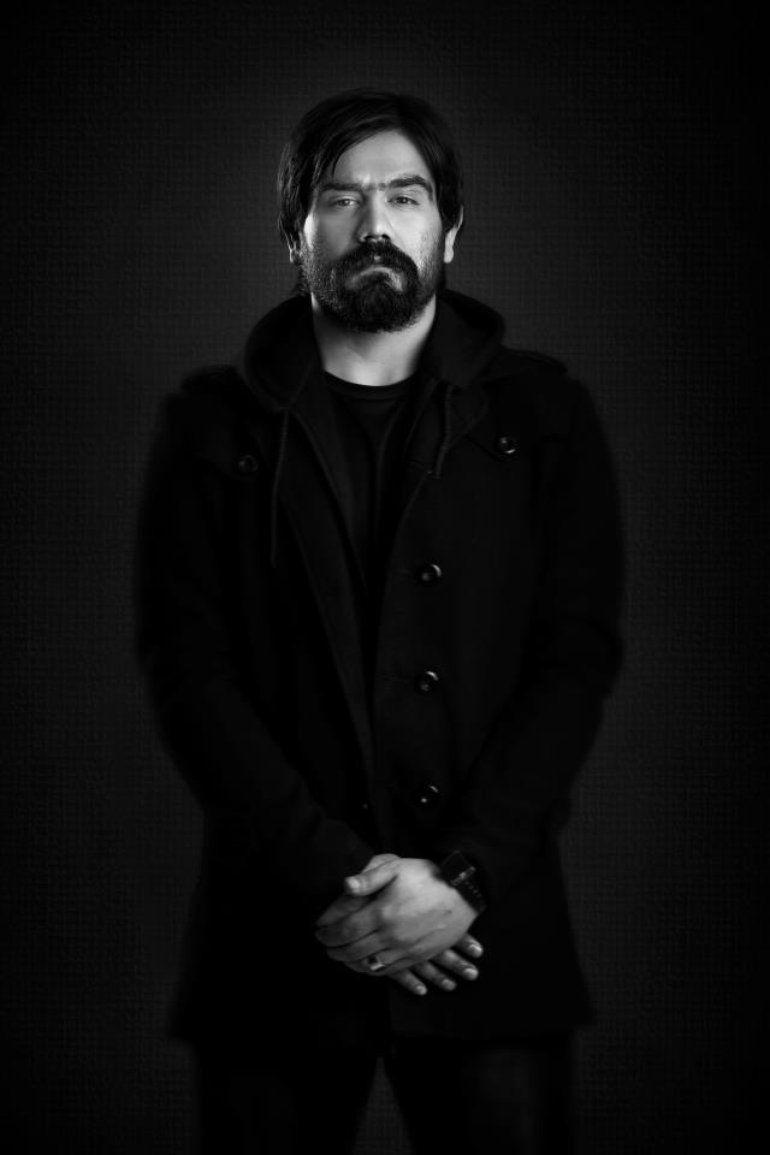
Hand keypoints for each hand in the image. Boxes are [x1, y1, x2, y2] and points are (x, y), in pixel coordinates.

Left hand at [316, 857, 477, 979]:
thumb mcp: (396, 868)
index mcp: (382, 913)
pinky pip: (390, 971)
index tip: (319, 932)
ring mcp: (406, 949)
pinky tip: (366, 964)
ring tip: (342, 956)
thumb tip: (344, 885)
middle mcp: (392, 936)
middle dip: (335, 950)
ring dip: (351, 963)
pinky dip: (372, 970)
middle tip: (326, 946)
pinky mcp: (418, 956)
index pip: (345, 930)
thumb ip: (368, 878)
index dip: (328, 933)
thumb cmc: (427, 876)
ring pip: (370, 964)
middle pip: (353, 951)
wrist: (463, 892)